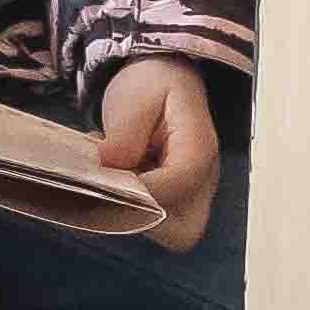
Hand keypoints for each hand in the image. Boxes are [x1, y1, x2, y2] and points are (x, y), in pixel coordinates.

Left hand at [95, 56, 223, 252]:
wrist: (164, 78)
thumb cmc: (153, 84)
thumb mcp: (134, 99)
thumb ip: (123, 136)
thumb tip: (106, 167)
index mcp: (198, 148)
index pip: (177, 186)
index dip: (140, 191)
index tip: (108, 179)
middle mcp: (203, 179)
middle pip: (185, 229)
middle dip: (146, 219)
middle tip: (116, 191)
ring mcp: (192, 192)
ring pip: (172, 232)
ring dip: (138, 216)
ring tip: (115, 182)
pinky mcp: (177, 198)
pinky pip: (160, 222)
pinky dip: (135, 211)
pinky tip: (119, 182)